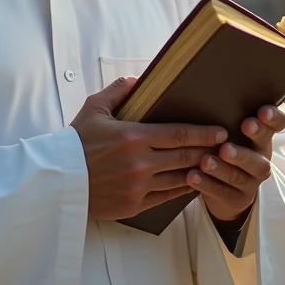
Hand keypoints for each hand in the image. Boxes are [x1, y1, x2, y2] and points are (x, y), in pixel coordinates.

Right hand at [70, 76, 227, 220]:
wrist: (57, 180)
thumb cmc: (76, 142)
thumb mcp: (94, 108)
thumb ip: (119, 91)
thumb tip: (139, 79)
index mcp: (133, 137)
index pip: (179, 133)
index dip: (204, 133)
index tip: (221, 131)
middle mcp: (140, 163)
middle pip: (185, 156)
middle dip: (209, 151)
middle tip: (226, 146)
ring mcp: (139, 186)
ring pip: (180, 178)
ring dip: (200, 171)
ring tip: (215, 164)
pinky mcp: (134, 205)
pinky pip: (167, 197)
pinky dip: (183, 190)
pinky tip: (192, 183)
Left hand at [189, 105, 284, 223]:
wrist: (225, 188)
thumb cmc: (223, 146)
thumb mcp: (229, 131)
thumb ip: (225, 116)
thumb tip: (205, 87)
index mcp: (261, 138)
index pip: (277, 125)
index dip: (272, 119)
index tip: (261, 112)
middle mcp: (261, 160)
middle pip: (259, 157)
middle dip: (243, 151)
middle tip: (226, 146)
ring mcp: (250, 183)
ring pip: (239, 177)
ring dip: (221, 169)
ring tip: (205, 161)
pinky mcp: (236, 200)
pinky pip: (222, 193)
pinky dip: (206, 184)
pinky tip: (192, 176)